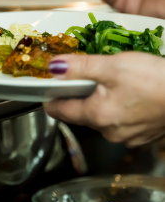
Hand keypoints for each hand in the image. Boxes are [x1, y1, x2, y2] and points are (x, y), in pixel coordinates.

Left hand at [43, 52, 164, 147]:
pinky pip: (120, 121)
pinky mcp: (143, 135)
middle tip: (80, 76)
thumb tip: (52, 67)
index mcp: (96, 115)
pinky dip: (117, 108)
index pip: (59, 111)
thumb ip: (78, 67)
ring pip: (100, 117)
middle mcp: (109, 132)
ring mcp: (128, 136)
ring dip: (98, 101)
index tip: (46, 86)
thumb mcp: (111, 65)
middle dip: (77, 96)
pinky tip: (127, 94)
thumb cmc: (154, 79)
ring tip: (106, 82)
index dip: (50, 97)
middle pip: (79, 114)